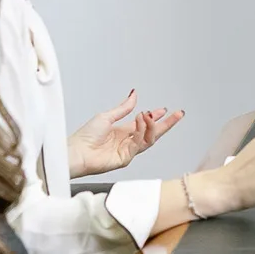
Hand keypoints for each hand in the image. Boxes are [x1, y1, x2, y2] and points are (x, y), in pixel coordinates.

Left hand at [67, 89, 184, 176]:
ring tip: (149, 114)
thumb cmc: (84, 136)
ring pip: (148, 138)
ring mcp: (127, 150)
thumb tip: (134, 95)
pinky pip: (139, 144)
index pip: (144, 124)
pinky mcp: (126, 158)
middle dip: (167, 124)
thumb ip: (124, 108)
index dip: (155, 117)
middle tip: (178, 114)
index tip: (165, 110)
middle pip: (152, 133)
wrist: (76, 152)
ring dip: (151, 125)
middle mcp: (126, 141)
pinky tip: (141, 121)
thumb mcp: (106, 116)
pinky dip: (141, 131)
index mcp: (122, 132)